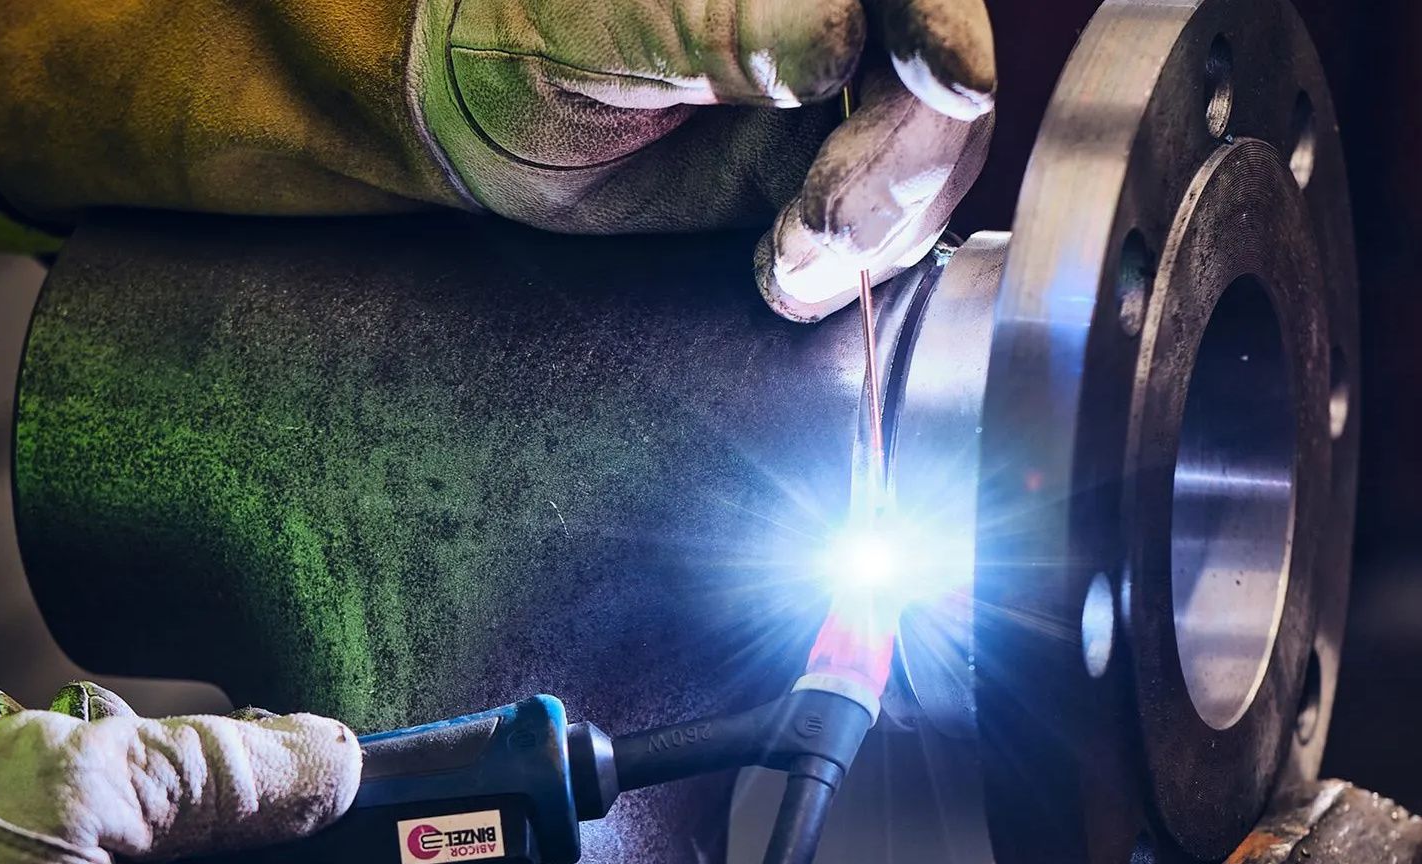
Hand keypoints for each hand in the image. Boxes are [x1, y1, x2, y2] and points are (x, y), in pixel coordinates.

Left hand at [0, 0, 991, 320]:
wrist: (475, 115)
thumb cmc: (515, 36)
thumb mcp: (594, 21)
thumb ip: (716, 24)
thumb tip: (833, 35)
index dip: (940, 39)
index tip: (930, 90)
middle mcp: (840, 11)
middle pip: (946, 81)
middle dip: (896, 166)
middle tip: (816, 236)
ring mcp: (841, 91)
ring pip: (928, 160)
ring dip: (876, 227)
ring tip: (789, 270)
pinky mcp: (821, 172)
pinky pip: (882, 220)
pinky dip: (852, 261)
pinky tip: (791, 278)